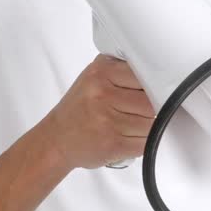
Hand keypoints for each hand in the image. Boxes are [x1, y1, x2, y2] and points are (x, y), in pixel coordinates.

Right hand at [42, 54, 156, 169]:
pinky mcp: (113, 144)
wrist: (56, 138)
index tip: (154, 90)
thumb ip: (119, 67)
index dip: (153, 85)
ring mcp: (108, 121)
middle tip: (142, 109)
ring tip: (134, 123)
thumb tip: (152, 66)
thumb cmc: (78, 108)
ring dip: (149, 126)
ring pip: (151, 123)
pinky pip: (145, 142)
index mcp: (101, 73)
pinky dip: (144, 142)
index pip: (144, 76)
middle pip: (150, 101)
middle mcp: (103, 95)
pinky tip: (131, 136)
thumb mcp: (92, 76)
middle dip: (152, 107)